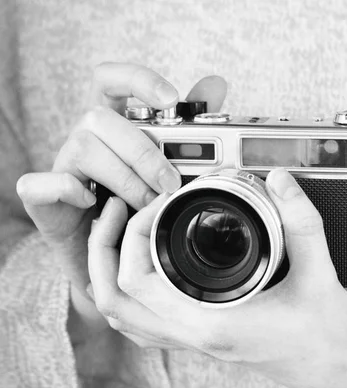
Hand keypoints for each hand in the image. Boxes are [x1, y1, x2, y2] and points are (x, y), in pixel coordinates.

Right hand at [16, 62, 226, 342]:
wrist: (113, 257)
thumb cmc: (141, 204)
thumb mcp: (171, 166)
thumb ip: (189, 127)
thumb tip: (216, 85)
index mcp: (116, 123)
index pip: (112, 80)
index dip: (137, 80)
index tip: (171, 99)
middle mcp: (86, 137)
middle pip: (101, 117)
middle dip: (143, 151)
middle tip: (171, 182)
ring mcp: (63, 165)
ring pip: (82, 148)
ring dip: (122, 178)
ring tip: (147, 204)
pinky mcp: (43, 198)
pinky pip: (39, 183)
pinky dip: (66, 190)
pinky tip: (93, 204)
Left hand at [87, 169, 346, 387]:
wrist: (337, 371)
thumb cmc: (327, 336)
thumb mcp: (321, 275)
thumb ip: (302, 223)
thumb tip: (280, 181)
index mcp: (213, 322)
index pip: (138, 282)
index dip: (135, 233)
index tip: (161, 201)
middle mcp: (196, 335)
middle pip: (115, 301)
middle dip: (106, 249)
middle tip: (122, 209)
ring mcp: (197, 340)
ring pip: (125, 317)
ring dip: (110, 274)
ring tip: (122, 233)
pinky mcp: (205, 336)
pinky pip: (147, 324)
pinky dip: (132, 296)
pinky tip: (147, 268)